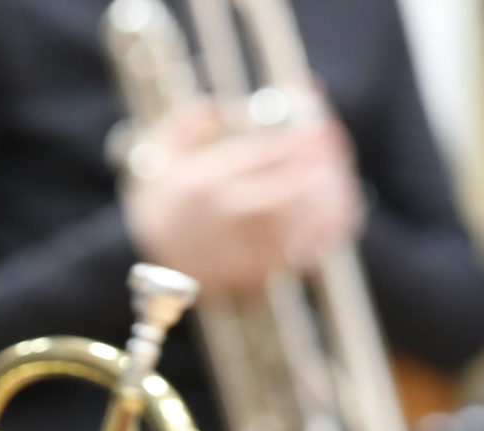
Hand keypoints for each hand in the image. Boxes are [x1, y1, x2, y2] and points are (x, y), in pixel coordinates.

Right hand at [122, 98, 364, 296]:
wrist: (144, 260)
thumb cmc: (160, 201)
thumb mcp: (159, 154)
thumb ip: (187, 124)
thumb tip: (218, 105)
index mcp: (205, 181)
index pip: (264, 155)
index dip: (299, 139)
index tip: (320, 126)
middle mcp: (225, 216)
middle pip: (287, 189)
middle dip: (317, 166)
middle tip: (334, 149)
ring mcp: (241, 248)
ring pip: (298, 222)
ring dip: (326, 198)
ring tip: (338, 177)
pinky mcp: (254, 273)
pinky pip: (299, 252)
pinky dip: (322, 233)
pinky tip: (336, 213)